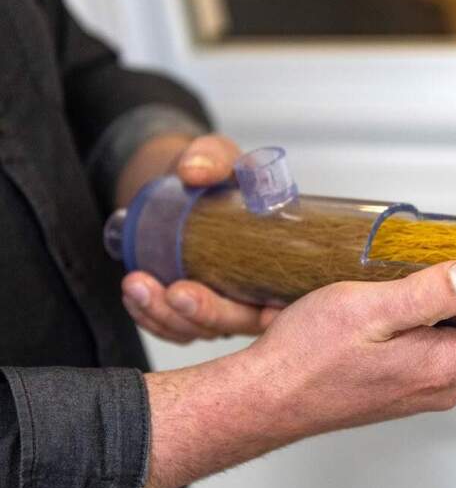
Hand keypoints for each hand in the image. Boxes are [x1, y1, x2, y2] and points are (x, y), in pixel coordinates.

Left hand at [121, 134, 278, 342]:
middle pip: (239, 323)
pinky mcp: (191, 310)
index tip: (263, 313)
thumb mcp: (223, 157)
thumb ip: (213, 157)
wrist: (189, 182)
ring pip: (200, 330)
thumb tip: (195, 171)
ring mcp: (223, 305)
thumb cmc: (221, 176)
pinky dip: (151, 318)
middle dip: (206, 314)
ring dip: (166, 316)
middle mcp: (256, 293)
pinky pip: (174, 327)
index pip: (289, 301)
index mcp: (281, 263)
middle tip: (177, 293)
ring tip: (137, 285)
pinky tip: (134, 298)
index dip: (275, 314)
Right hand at [246, 259, 455, 435]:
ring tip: (451, 252)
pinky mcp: (405, 381)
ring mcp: (424, 385)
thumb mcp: (368, 311)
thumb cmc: (307, 360)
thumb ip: (428, 295)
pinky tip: (419, 284)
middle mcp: (442, 383)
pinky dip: (441, 312)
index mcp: (444, 367)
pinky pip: (440, 343)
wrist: (265, 397)